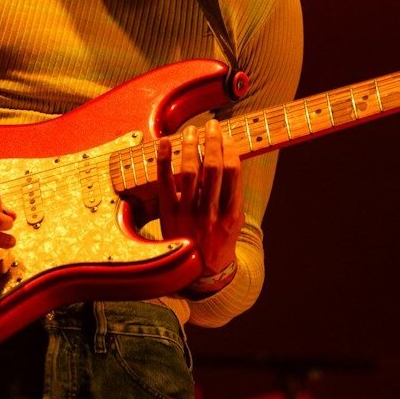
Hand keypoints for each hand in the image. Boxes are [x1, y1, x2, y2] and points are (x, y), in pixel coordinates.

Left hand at [157, 118, 243, 284]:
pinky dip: (164, 160)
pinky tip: (165, 142)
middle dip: (213, 141)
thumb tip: (230, 162)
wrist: (199, 273)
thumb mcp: (235, 223)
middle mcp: (211, 212)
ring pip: (190, 171)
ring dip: (191, 146)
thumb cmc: (218, 243)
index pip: (232, 172)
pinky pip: (165, 182)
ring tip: (192, 130)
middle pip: (213, 167)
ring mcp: (189, 212)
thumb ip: (233, 196)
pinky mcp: (169, 213)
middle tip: (212, 125)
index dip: (229, 149)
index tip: (226, 136)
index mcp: (231, 213)